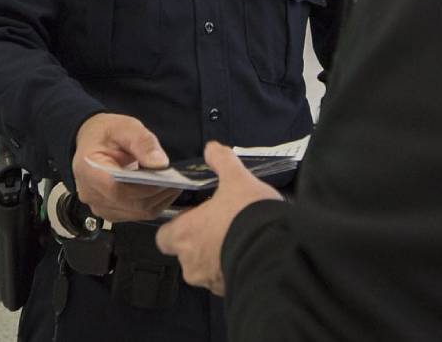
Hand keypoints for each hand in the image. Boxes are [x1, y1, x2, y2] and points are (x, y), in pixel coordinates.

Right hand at [72, 113, 179, 222]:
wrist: (93, 141)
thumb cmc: (105, 134)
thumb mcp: (124, 127)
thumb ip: (142, 142)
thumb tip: (160, 164)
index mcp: (89, 170)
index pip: (118, 189)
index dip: (145, 187)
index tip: (165, 177)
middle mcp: (91, 194)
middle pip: (131, 203)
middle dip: (157, 192)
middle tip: (176, 179)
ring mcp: (100, 207)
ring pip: (138, 212)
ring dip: (158, 199)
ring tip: (172, 183)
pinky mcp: (111, 213)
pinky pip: (137, 214)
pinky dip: (153, 203)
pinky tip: (162, 190)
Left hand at [155, 142, 282, 295]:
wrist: (277, 251)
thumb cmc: (249, 218)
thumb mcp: (236, 179)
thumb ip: (221, 161)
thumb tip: (213, 149)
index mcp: (184, 235)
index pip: (164, 237)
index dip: (177, 226)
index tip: (193, 217)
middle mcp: (192, 263)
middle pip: (186, 253)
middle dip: (201, 241)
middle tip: (221, 225)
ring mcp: (210, 280)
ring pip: (206, 268)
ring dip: (218, 254)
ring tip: (239, 237)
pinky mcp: (230, 291)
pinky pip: (225, 278)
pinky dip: (234, 266)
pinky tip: (250, 250)